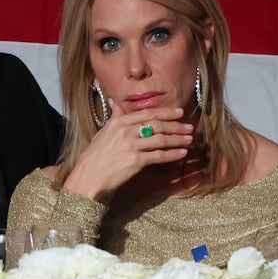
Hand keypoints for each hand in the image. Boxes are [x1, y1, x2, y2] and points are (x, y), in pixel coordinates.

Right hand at [62, 100, 193, 198]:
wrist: (88, 176)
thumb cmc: (95, 156)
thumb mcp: (103, 132)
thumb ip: (114, 117)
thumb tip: (115, 102)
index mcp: (119, 123)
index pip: (147, 113)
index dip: (166, 112)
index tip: (179, 112)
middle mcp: (126, 132)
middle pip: (157, 125)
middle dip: (176, 125)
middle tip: (189, 127)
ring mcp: (131, 146)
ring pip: (160, 139)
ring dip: (177, 139)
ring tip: (189, 139)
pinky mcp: (135, 162)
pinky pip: (158, 156)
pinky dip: (172, 154)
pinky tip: (181, 153)